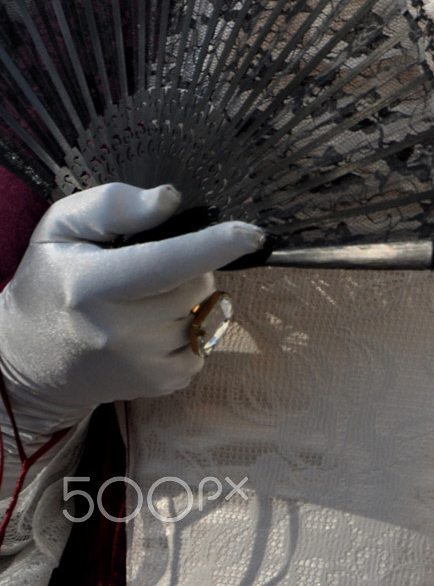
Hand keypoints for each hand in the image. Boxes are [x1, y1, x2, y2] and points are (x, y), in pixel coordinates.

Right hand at [0, 183, 263, 437]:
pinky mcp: (157, 385)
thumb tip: (169, 199)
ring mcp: (139, 364)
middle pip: (196, 283)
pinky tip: (150, 330)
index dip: (214, 246)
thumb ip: (113, 205)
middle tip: (145, 270)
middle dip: (188, 268)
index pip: (165, 263)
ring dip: (186, 301)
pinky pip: (203, 344)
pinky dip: (188, 332)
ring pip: (202, 313)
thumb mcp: (61, 228)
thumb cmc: (52, 282)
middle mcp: (117, 331)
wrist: (27, 363)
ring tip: (140, 302)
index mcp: (92, 284)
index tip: (253, 234)